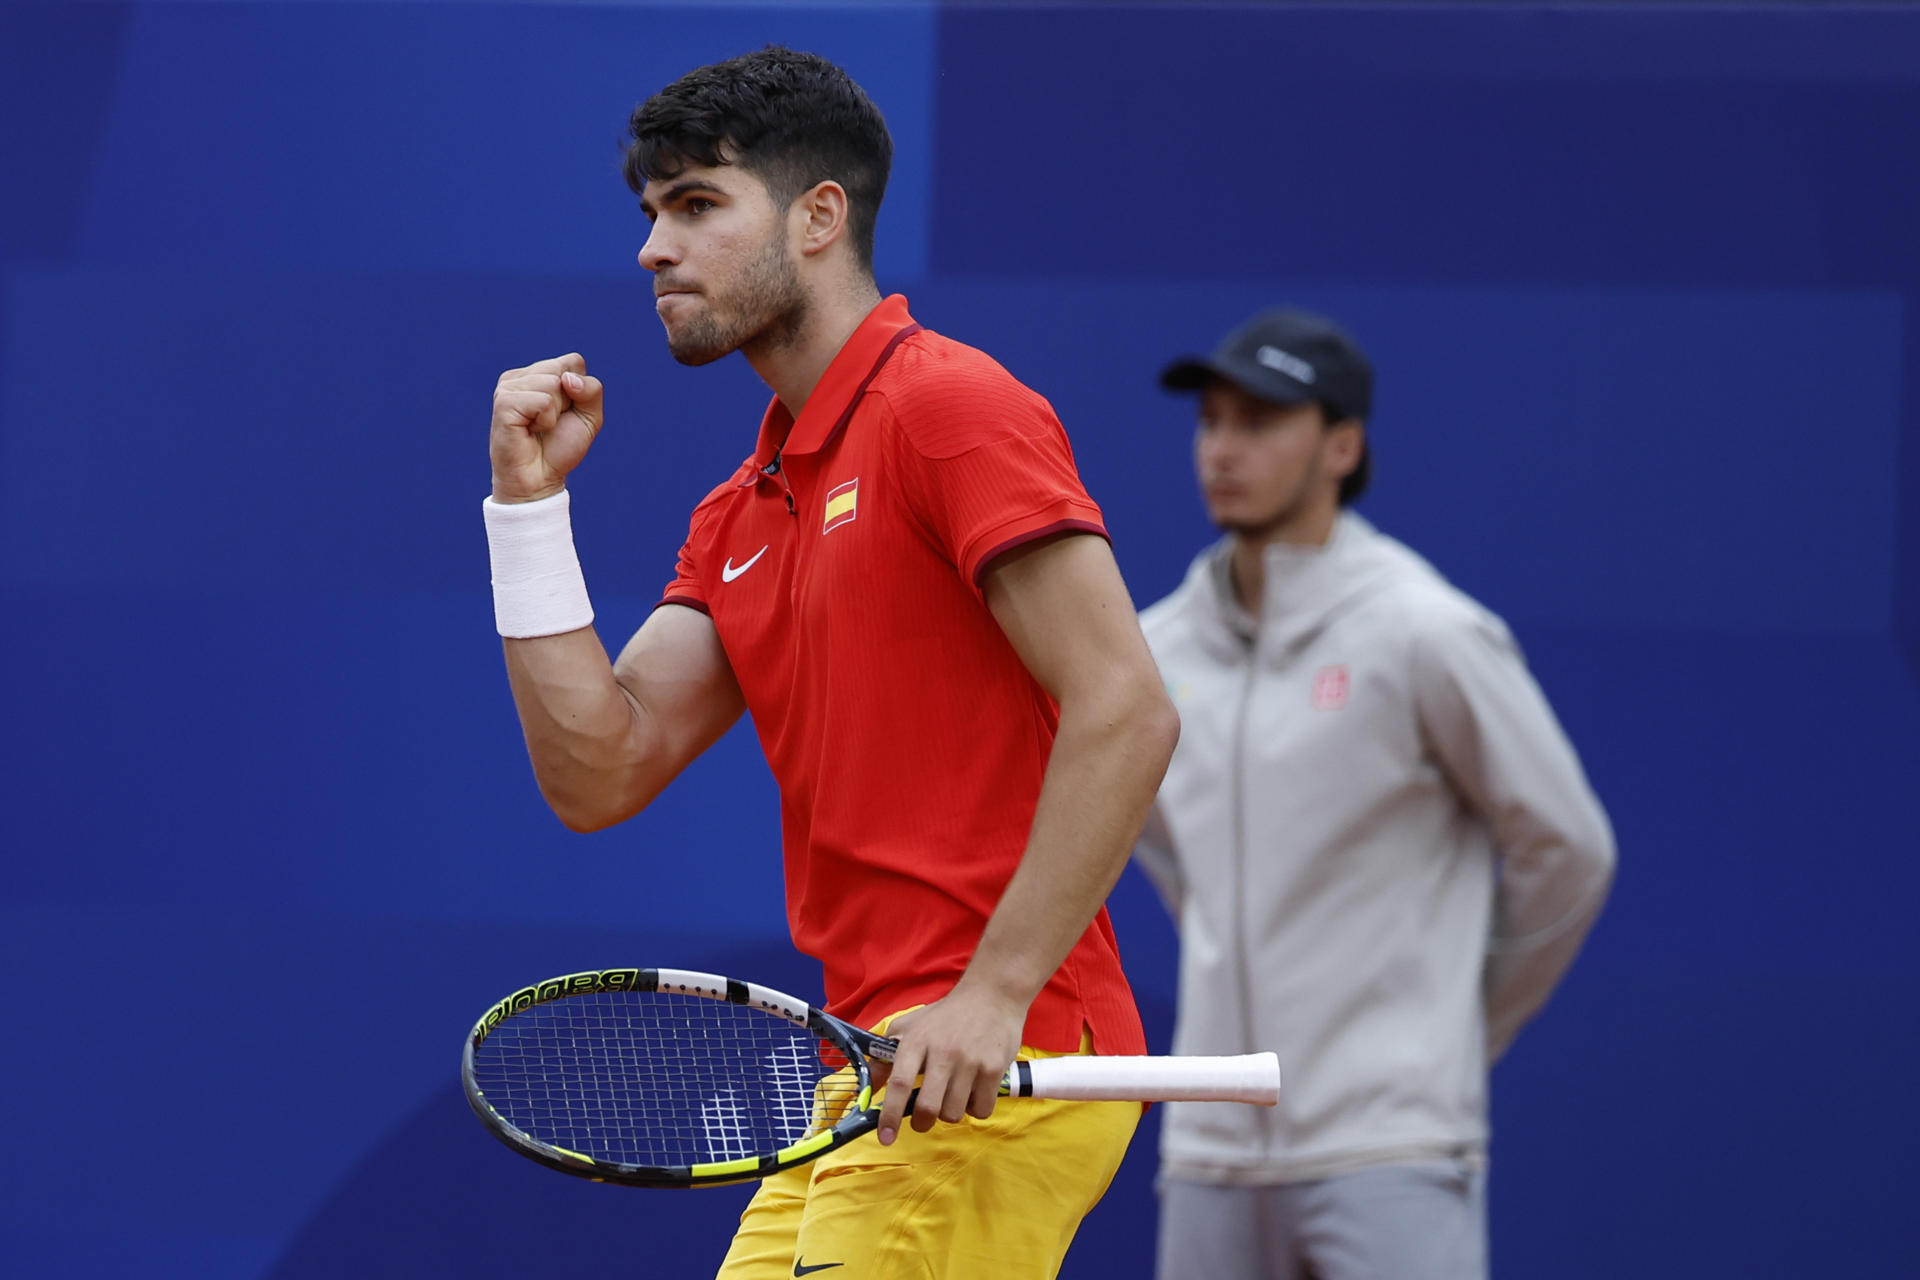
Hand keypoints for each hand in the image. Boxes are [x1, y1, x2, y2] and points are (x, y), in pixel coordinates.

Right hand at [490, 353, 605, 503]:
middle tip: (550, 423)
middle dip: (568, 401)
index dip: (580, 391)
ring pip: (553, 383)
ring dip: (555, 413)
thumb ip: (591, 390)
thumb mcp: (589, 417)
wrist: (539, 480)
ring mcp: (509, 387)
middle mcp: (521, 376)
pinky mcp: (504, 402)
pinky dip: (545, 420)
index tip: (565, 413)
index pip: (573, 361)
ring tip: (538, 427)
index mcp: (539, 374)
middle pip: (564, 370)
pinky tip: (530, 431)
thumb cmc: (560, 448)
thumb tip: (567, 379)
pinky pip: (542, 401)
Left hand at [871, 982, 1025, 1146]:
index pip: (899, 1083)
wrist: (992, 996)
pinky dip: (975, 1109)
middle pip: (927, 1107)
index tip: (885, 1137)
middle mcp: (943, 1052)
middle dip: (921, 1122)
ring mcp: (971, 1061)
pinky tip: (973, 1091)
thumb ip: (885, 1057)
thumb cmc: (945, 1016)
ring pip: (954, 1113)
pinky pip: (981, 1110)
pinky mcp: (994, 1068)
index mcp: (917, 1041)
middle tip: (922, 1119)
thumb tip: (867, 1090)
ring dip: (950, 1112)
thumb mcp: (909, 1027)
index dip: (889, 1115)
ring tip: (952, 1094)